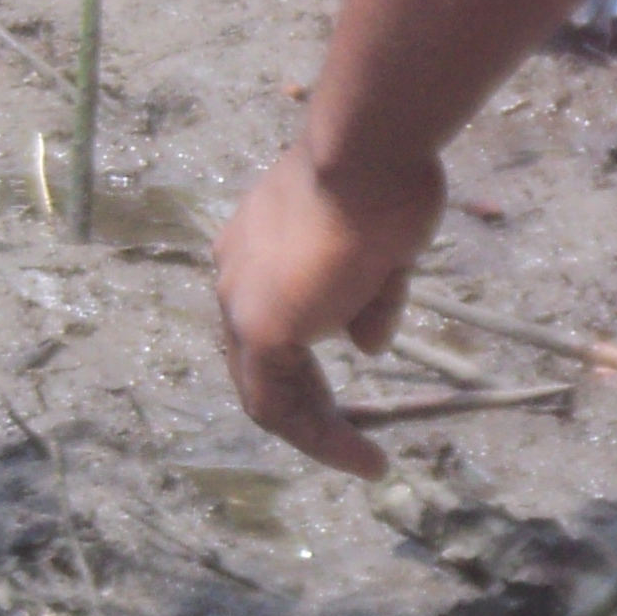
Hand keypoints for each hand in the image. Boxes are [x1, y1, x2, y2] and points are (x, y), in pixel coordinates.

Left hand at [213, 135, 444, 478]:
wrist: (368, 154)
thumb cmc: (382, 185)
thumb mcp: (379, 252)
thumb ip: (364, 300)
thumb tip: (363, 344)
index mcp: (253, 251)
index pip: (269, 324)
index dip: (307, 367)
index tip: (349, 393)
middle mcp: (234, 276)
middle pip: (258, 363)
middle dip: (309, 406)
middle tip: (353, 441)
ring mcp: (241, 301)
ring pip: (264, 389)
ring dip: (315, 430)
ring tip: (363, 461)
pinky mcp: (262, 327)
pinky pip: (275, 404)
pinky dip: (318, 437)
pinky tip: (363, 457)